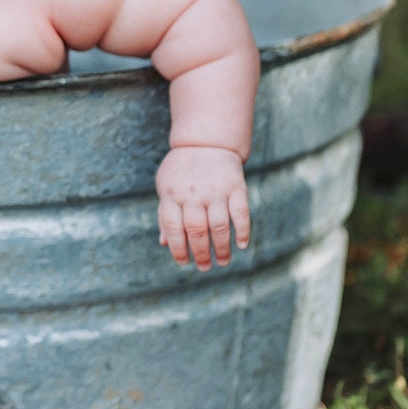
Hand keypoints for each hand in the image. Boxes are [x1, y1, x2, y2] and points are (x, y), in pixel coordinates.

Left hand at [155, 145, 249, 270]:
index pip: (173, 228)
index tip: (185, 262)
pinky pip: (241, 213)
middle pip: (197, 230)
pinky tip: (241, 245)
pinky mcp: (236, 187)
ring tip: (222, 261)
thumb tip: (164, 243)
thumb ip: (166, 214)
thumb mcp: (166, 187)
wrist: (206, 142)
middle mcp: (193, 194)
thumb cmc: (182, 170)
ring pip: (219, 226)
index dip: (178, 249)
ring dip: (222, 248)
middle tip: (205, 266)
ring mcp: (216, 190)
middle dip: (201, 253)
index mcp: (172, 194)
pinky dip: (242, 231)